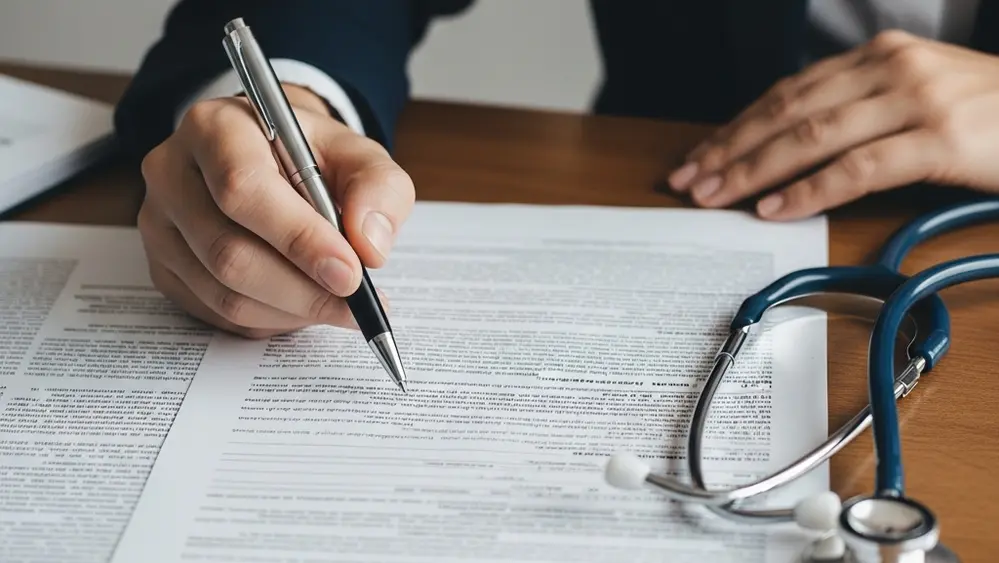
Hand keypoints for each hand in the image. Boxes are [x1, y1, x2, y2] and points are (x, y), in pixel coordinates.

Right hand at [138, 85, 413, 337]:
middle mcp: (172, 173)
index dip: (299, 239)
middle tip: (354, 305)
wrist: (272, 158)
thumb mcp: (360, 155)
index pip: (245, 190)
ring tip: (336, 304)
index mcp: (216, 128)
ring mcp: (159, 224)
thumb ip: (379, 190)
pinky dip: (271, 320)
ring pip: (223, 293)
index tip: (351, 273)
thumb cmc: (313, 156)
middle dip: (303, 290)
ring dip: (292, 310)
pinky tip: (301, 303)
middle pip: (229, 252)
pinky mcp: (162, 267)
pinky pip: (216, 314)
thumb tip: (370, 246)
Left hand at [667, 30, 998, 219]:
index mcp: (879, 56)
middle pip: (788, 110)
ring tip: (717, 195)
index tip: (701, 155)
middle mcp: (890, 68)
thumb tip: (791, 147)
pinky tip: (776, 206)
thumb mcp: (916, 96)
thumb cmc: (986, 113)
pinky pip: (859, 167)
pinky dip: (810, 189)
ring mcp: (916, 100)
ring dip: (755, 169)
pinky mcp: (940, 139)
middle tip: (691, 180)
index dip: (738, 125)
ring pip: (813, 135)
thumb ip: (858, 111)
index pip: (789, 91)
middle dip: (731, 148)